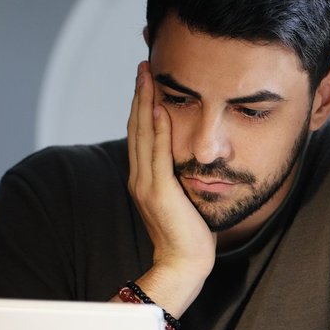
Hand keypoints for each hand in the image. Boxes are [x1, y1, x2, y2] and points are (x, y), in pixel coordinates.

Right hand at [122, 61, 215, 315]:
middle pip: (137, 127)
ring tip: (147, 76)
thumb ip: (179, 178)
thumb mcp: (183, 198)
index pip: (141, 134)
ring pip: (143, 134)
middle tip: (143, 66)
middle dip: (140, 95)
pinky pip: (157, 154)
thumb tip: (192, 160)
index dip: (142, 105)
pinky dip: (157, 129)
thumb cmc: (190, 235)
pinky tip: (160, 108)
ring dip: (145, 102)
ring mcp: (146, 184)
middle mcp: (139, 177)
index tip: (147, 81)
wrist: (184, 264)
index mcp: (143, 178)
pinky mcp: (159, 192)